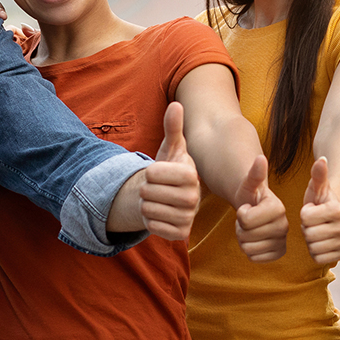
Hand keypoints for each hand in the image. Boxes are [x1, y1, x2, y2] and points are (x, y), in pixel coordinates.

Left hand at [139, 102, 200, 240]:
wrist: (171, 197)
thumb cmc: (170, 169)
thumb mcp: (170, 148)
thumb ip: (173, 127)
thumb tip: (176, 105)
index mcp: (190, 175)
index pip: (153, 173)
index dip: (149, 172)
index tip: (157, 172)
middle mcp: (194, 198)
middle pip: (147, 192)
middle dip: (145, 190)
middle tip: (155, 188)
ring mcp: (188, 217)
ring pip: (148, 210)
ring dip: (146, 205)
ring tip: (157, 200)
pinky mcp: (181, 234)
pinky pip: (153, 227)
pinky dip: (150, 221)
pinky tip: (160, 214)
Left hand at [234, 156, 287, 261]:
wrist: (257, 210)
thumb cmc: (251, 196)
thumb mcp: (250, 183)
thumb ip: (255, 173)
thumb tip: (260, 158)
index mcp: (278, 208)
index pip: (246, 220)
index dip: (241, 215)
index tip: (247, 208)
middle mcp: (285, 226)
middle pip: (246, 236)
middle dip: (241, 228)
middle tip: (247, 220)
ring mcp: (283, 242)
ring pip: (248, 249)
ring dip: (243, 240)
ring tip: (250, 229)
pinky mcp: (278, 253)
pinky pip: (254, 258)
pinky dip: (249, 251)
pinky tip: (254, 240)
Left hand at [299, 157, 339, 264]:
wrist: (331, 215)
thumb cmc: (320, 200)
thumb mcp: (317, 187)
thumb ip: (319, 174)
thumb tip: (322, 159)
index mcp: (339, 209)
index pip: (306, 217)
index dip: (304, 213)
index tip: (313, 209)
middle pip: (309, 234)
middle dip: (307, 228)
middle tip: (314, 222)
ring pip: (313, 247)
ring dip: (310, 240)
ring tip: (317, 230)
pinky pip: (318, 258)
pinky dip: (315, 252)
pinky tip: (320, 241)